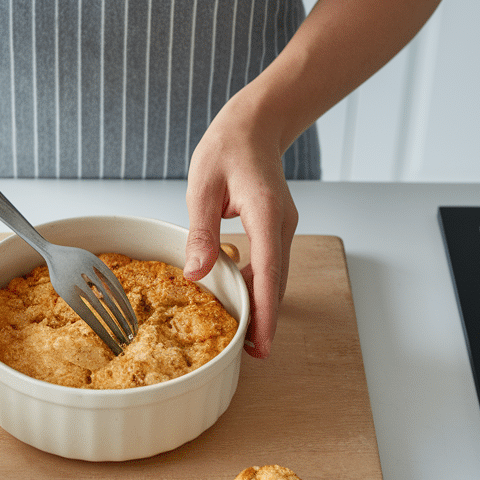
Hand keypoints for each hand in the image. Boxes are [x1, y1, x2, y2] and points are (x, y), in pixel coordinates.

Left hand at [184, 102, 297, 359]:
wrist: (254, 125)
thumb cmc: (227, 148)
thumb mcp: (203, 187)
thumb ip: (201, 231)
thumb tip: (197, 274)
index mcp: (266, 214)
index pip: (268, 272)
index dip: (265, 311)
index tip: (261, 342)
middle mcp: (282, 225)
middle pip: (277, 281)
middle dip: (267, 319)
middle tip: (254, 354)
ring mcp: (282, 227)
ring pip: (275, 275)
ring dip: (264, 305)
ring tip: (249, 339)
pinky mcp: (276, 228)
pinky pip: (270, 264)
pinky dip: (260, 286)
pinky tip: (246, 303)